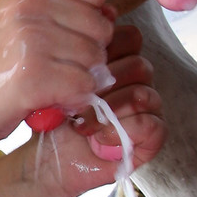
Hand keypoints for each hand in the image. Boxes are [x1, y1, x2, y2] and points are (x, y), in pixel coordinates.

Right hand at [0, 0, 115, 145]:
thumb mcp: (20, 20)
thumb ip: (63, 9)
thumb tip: (112, 14)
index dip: (88, 24)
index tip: (61, 43)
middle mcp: (29, 6)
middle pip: (101, 28)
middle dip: (87, 56)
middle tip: (55, 69)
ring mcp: (30, 39)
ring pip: (96, 60)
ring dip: (80, 80)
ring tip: (50, 85)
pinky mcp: (33, 76)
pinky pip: (83, 87)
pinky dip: (73, 100)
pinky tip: (50, 100)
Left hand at [38, 23, 165, 196]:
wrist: (44, 162)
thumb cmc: (49, 121)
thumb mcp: (55, 82)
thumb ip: (73, 58)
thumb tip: (90, 34)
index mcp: (117, 61)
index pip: (130, 38)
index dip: (104, 53)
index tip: (73, 72)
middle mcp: (136, 82)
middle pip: (139, 64)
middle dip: (102, 85)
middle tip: (74, 103)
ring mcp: (147, 109)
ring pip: (144, 94)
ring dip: (108, 110)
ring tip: (81, 124)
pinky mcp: (151, 138)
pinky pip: (151, 124)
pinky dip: (121, 131)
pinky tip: (97, 139)